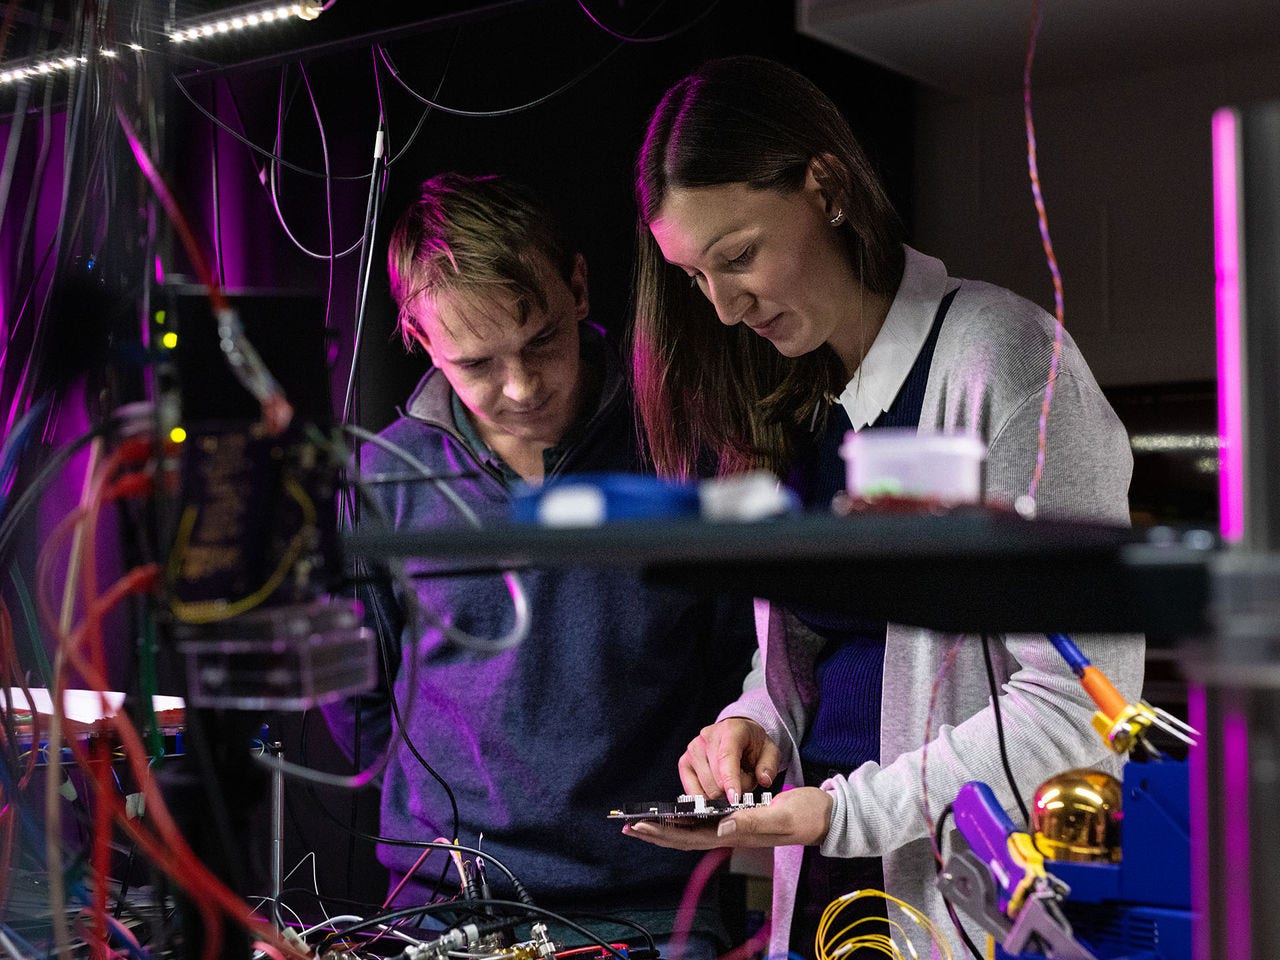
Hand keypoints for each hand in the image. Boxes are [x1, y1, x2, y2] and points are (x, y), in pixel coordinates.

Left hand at [621, 787, 833, 850]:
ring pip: (693, 831)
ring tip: (644, 821)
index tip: (640, 826)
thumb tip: (720, 828)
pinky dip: (686, 819)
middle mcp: (732, 833)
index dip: (664, 832)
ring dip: (668, 827)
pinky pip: (706, 823)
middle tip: (629, 824)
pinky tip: (676, 814)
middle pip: (686, 837)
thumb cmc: (808, 814)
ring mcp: (735, 828)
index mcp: (738, 833)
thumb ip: (753, 821)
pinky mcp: (740, 819)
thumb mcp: (782, 814)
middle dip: (657, 832)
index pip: (692, 836)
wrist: (827, 815)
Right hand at [679, 717, 781, 802]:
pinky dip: (707, 797)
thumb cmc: (752, 744)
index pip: (726, 757)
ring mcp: (692, 750)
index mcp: (730, 730)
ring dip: (722, 793)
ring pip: (706, 789)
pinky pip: (692, 792)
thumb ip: (769, 766)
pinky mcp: (684, 763)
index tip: (735, 798)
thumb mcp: (769, 751)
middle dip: (733, 790)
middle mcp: (706, 737)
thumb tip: (764, 780)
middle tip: (744, 782)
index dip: (730, 780)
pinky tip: (717, 788)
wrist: (737, 733)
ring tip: (730, 781)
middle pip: (715, 779)